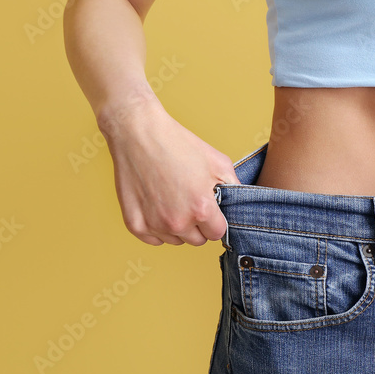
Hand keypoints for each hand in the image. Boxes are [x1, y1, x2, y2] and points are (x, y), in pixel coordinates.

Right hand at [97, 96, 239, 245]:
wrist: (139, 133)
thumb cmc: (178, 144)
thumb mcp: (218, 162)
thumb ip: (233, 188)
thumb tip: (240, 205)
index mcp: (201, 209)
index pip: (218, 233)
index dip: (215, 220)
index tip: (209, 208)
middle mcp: (178, 222)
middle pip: (197, 240)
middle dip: (197, 224)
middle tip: (189, 200)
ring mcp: (154, 225)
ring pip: (175, 240)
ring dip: (177, 227)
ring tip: (171, 198)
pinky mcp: (135, 225)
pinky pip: (153, 239)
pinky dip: (156, 227)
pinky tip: (156, 205)